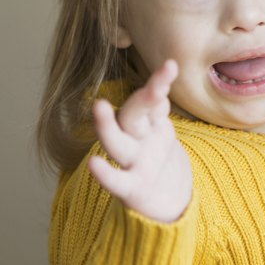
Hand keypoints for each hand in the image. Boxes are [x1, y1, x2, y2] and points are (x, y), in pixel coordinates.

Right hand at [89, 60, 193, 222]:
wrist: (165, 199)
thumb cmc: (158, 157)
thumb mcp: (161, 129)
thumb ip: (157, 107)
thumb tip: (162, 75)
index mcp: (149, 123)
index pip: (152, 100)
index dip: (160, 83)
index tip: (171, 65)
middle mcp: (138, 139)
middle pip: (133, 115)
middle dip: (140, 98)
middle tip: (152, 84)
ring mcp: (133, 162)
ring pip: (117, 144)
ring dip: (108, 126)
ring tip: (99, 105)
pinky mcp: (131, 189)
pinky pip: (117, 181)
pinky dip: (105, 174)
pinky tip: (93, 164)